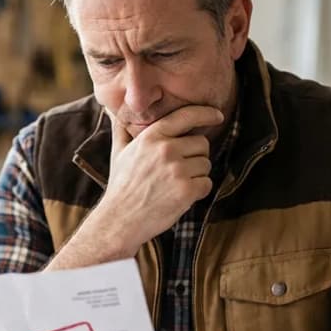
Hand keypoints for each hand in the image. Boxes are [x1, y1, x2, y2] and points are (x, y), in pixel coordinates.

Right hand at [95, 105, 223, 255]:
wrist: (119, 220)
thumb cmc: (120, 186)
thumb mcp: (118, 153)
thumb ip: (122, 129)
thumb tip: (113, 110)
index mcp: (151, 137)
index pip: (186, 116)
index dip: (206, 114)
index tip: (217, 116)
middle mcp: (165, 150)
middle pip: (202, 143)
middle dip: (196, 156)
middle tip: (179, 170)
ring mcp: (177, 170)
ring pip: (206, 164)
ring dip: (197, 175)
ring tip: (175, 184)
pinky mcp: (186, 191)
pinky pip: (207, 184)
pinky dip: (198, 191)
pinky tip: (181, 196)